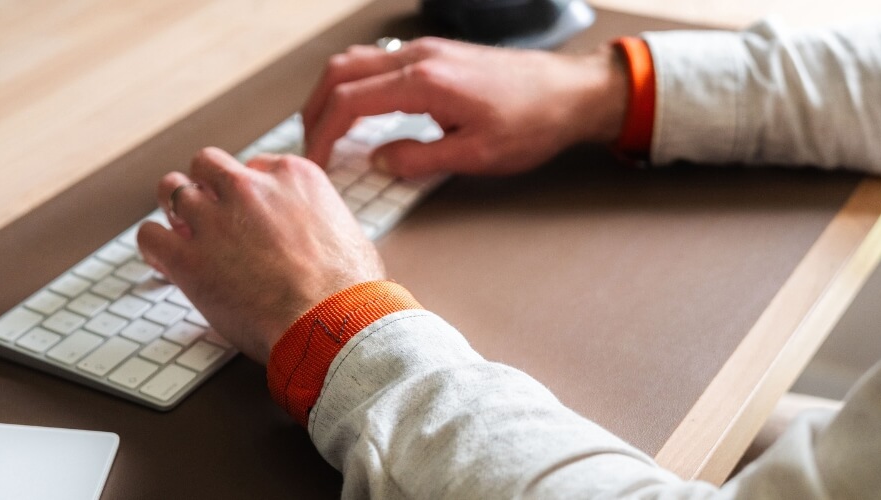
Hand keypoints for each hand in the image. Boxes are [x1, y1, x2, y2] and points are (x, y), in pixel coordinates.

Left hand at [137, 148, 384, 363]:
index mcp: (293, 177)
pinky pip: (149, 235)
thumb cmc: (350, 291)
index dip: (246, 191)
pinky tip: (163, 262)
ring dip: (173, 209)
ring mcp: (215, 219)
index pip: (254, 165)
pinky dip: (153, 247)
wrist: (333, 322)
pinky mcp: (187, 257)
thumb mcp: (347, 233)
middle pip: (207, 165)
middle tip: (208, 214)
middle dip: (205, 187)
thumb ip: (318, 221)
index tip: (245, 210)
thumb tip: (313, 236)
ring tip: (179, 230)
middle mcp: (250, 187)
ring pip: (171, 189)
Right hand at [303, 37, 628, 176]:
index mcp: (424, 81)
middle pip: (341, 72)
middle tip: (310, 145)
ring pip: (356, 61)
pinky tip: (360, 109)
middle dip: (315, 109)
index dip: (322, 135)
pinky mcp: (436, 55)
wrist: (570, 93)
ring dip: (332, 93)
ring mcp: (426, 51)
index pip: (350, 102)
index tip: (315, 162)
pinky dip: (356, 84)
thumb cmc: (533, 121)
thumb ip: (419, 160)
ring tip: (326, 129)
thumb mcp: (475, 155)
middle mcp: (419, 57)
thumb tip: (379, 161)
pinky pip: (378, 61)